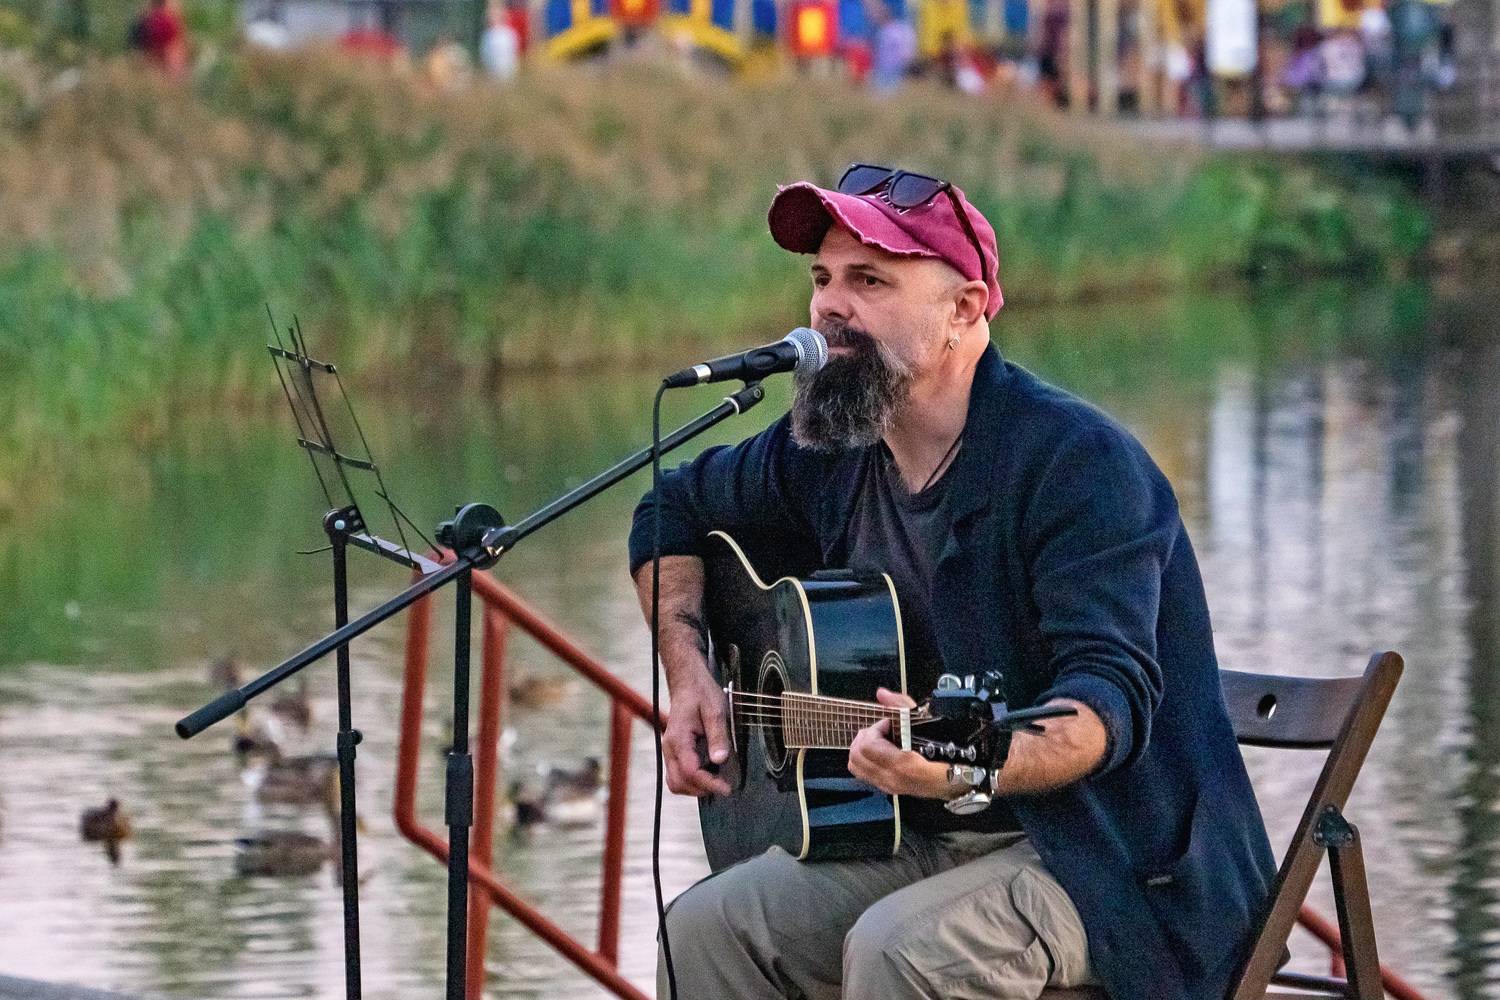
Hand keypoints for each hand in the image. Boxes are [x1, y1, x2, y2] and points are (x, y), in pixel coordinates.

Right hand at [662, 657, 731, 797]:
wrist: (687, 681)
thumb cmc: (701, 693)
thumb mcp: (715, 710)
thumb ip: (718, 736)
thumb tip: (720, 760)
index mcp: (678, 738)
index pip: (690, 771)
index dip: (709, 784)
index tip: (727, 788)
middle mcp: (670, 748)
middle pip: (678, 783)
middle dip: (701, 790)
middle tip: (724, 786)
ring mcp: (670, 751)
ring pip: (675, 782)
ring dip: (695, 788)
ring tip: (716, 782)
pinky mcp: (675, 752)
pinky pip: (678, 774)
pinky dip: (692, 781)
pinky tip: (709, 774)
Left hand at [847, 687, 949, 798]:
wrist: (957, 780)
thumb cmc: (948, 751)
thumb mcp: (929, 724)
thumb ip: (902, 706)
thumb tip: (881, 693)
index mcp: (904, 765)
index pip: (869, 747)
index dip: (876, 728)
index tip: (889, 723)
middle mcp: (892, 779)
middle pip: (857, 755)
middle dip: (866, 736)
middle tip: (882, 729)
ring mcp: (888, 786)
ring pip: (855, 765)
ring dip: (862, 747)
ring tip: (878, 738)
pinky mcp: (886, 788)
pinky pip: (862, 772)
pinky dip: (864, 758)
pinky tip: (878, 750)